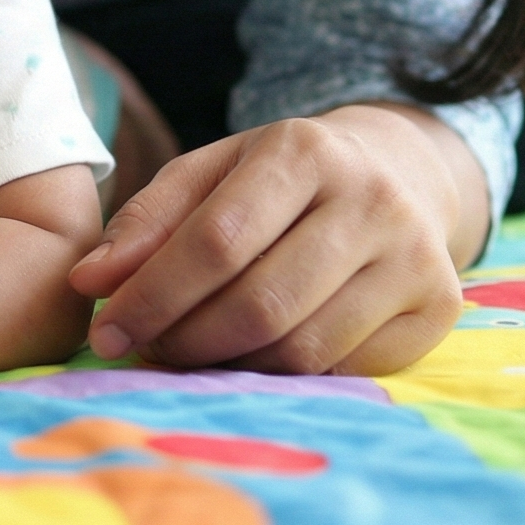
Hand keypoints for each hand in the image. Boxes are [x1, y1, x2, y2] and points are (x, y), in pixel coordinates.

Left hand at [66, 104, 476, 375]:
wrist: (398, 172)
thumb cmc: (278, 179)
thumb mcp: (211, 173)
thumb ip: (146, 222)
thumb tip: (88, 281)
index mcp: (305, 149)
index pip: (216, 240)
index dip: (153, 295)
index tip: (105, 331)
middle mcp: (372, 199)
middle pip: (259, 303)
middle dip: (185, 340)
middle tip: (145, 350)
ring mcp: (415, 256)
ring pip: (302, 348)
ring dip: (230, 364)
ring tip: (192, 351)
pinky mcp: (436, 307)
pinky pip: (342, 369)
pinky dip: (285, 374)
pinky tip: (254, 355)